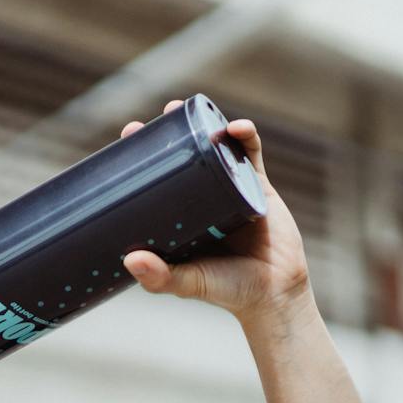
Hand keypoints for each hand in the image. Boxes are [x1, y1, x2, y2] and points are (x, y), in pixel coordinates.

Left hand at [118, 100, 310, 322]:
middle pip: (185, 154)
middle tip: (157, 117)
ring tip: (186, 108)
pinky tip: (235, 127)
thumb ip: (160, 277)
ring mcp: (230, 187)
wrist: (273, 294)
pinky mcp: (257, 185)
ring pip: (216, 147)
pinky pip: (250, 154)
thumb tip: (129, 259)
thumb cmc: (226, 289)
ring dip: (204, 123)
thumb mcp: (188, 282)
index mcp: (179, 214)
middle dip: (172, 131)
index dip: (144, 157)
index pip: (158, 178)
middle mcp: (202, 196)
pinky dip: (244, 136)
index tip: (128, 139)